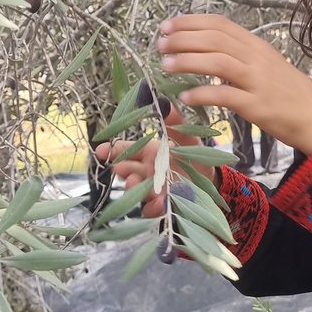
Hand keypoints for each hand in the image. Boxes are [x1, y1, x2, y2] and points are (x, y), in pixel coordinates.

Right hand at [93, 104, 212, 219]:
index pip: (125, 150)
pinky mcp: (161, 205)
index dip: (112, 150)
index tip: (101, 150)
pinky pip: (151, 209)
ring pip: (135, 190)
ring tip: (136, 183)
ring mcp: (152, 189)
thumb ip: (176, 122)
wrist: (209, 181)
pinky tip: (159, 203)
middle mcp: (146, 171)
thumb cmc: (194, 157)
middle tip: (120, 168)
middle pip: (126, 170)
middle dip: (121, 169)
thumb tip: (165, 102)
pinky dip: (153, 207)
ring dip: (134, 188)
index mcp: (148, 152)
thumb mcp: (188, 138)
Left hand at [157, 14, 311, 155]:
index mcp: (257, 45)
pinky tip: (184, 96)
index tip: (168, 25)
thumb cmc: (289, 94)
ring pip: (216, 62)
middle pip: (214, 39)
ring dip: (187, 61)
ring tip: (166, 65)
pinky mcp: (256, 106)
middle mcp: (256, 58)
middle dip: (183, 39)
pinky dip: (201, 94)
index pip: (220, 24)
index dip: (191, 22)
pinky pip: (224, 95)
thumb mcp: (267, 65)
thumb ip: (241, 56)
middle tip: (160, 44)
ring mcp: (257, 81)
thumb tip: (208, 50)